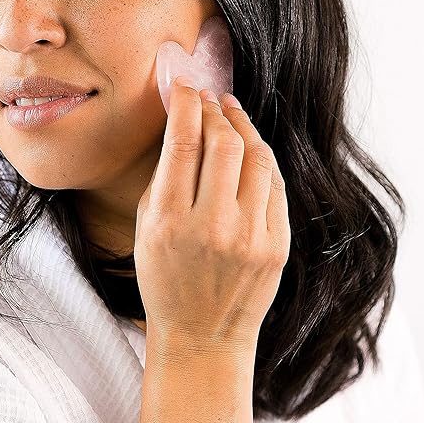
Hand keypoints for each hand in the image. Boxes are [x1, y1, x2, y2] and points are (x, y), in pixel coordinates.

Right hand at [134, 78, 290, 353]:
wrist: (203, 336)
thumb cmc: (165, 281)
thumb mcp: (146, 229)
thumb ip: (165, 177)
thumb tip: (183, 124)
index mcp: (169, 222)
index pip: (182, 143)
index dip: (186, 104)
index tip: (186, 87)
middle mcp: (212, 227)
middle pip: (223, 144)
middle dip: (216, 110)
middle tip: (211, 98)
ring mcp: (250, 238)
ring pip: (256, 157)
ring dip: (244, 127)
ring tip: (232, 112)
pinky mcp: (277, 246)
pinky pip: (274, 185)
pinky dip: (262, 158)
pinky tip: (251, 146)